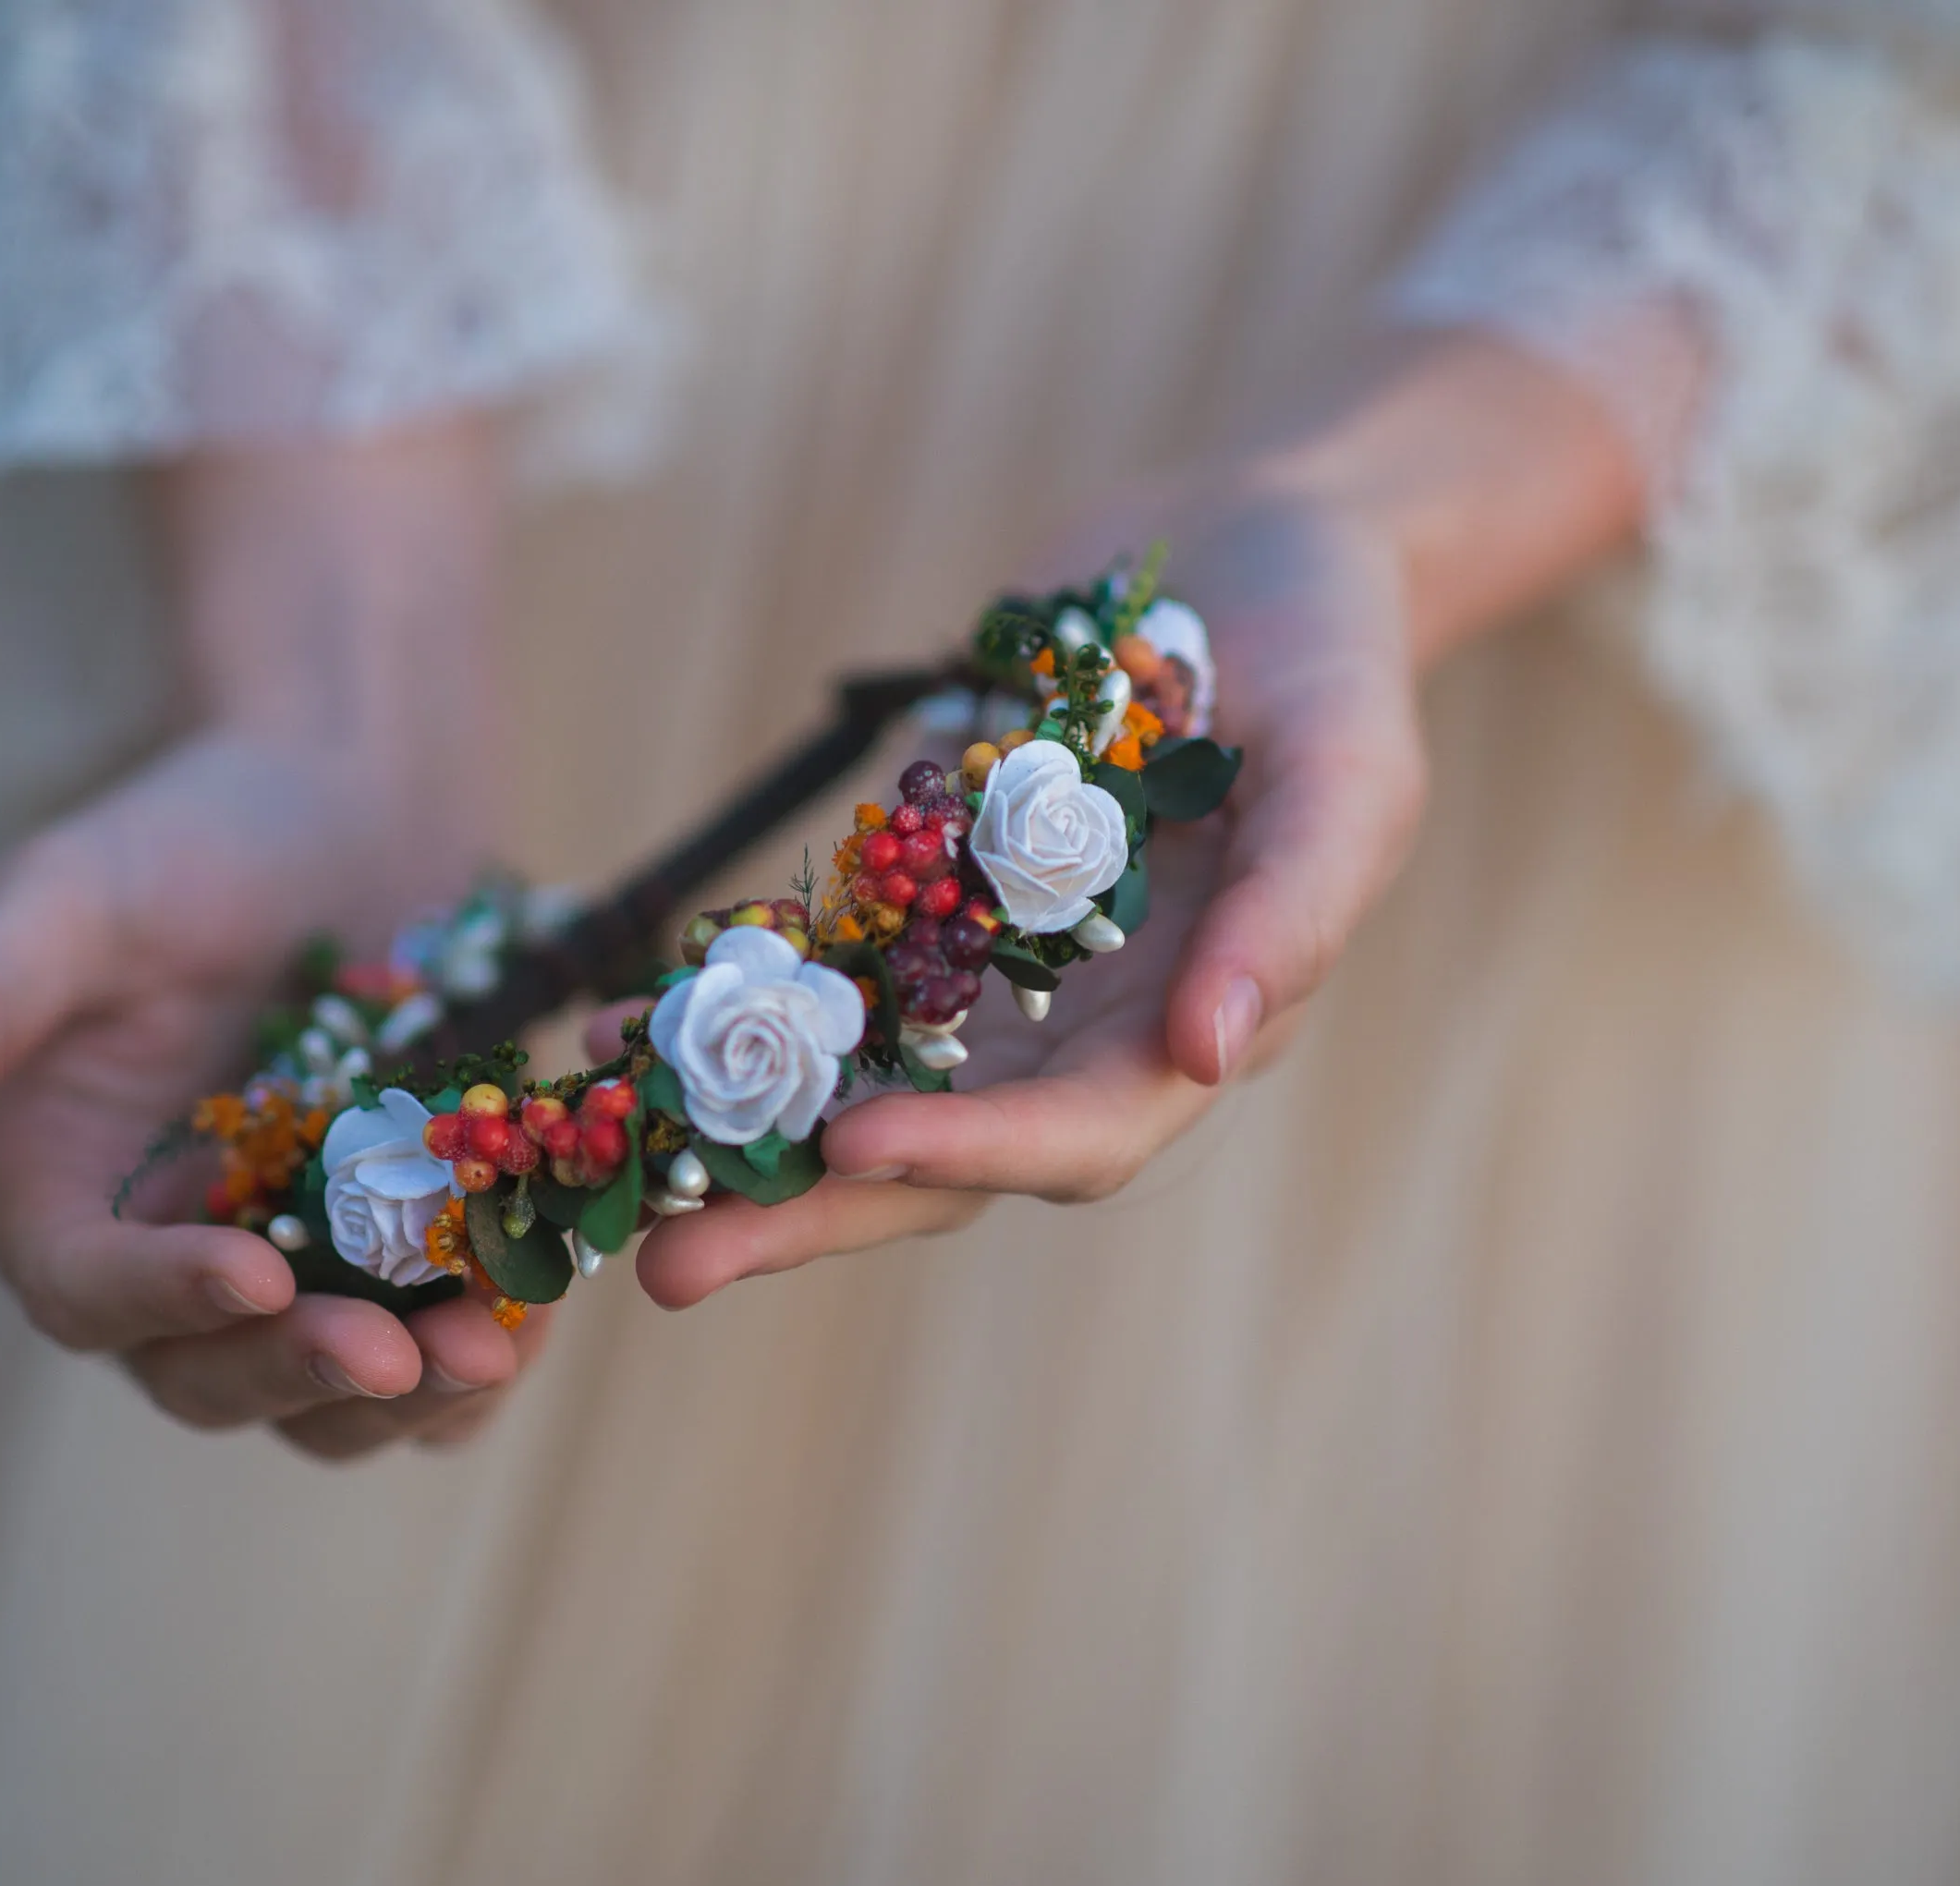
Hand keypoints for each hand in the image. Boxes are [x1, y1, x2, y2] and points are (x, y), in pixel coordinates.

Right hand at [0, 427, 554, 1458]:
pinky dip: (481, 1358)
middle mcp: (159, 1265)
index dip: (162, 1298)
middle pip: (211, 1377)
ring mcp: (286, 1280)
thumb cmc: (187, 841)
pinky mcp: (396, 1272)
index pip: (87, 1293)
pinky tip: (543, 1308)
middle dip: (303, 1372)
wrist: (347, 806)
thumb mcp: (69, 899)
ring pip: (329, 1404)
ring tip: (493, 1348)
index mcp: (52, 1197)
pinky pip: (433, 1365)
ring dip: (408, 1397)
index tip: (250, 1271)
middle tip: (400, 1350)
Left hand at [637, 332, 1643, 1306]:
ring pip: (863, 1091)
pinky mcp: (933, 911)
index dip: (967, 1153)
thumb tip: (1211, 1053)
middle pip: (943, 1159)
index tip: (847, 1150)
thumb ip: (1293, 911)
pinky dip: (730, 1013)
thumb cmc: (1331, 657)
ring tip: (609, 1160)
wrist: (1257, 546)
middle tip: (666, 1264)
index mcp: (1196, 1025)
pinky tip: (622, 1022)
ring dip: (742, 1139)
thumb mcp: (1350, 770)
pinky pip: (824, 987)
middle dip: (809, 1212)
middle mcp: (1090, 1031)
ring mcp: (1004, 980)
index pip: (1080, 1132)